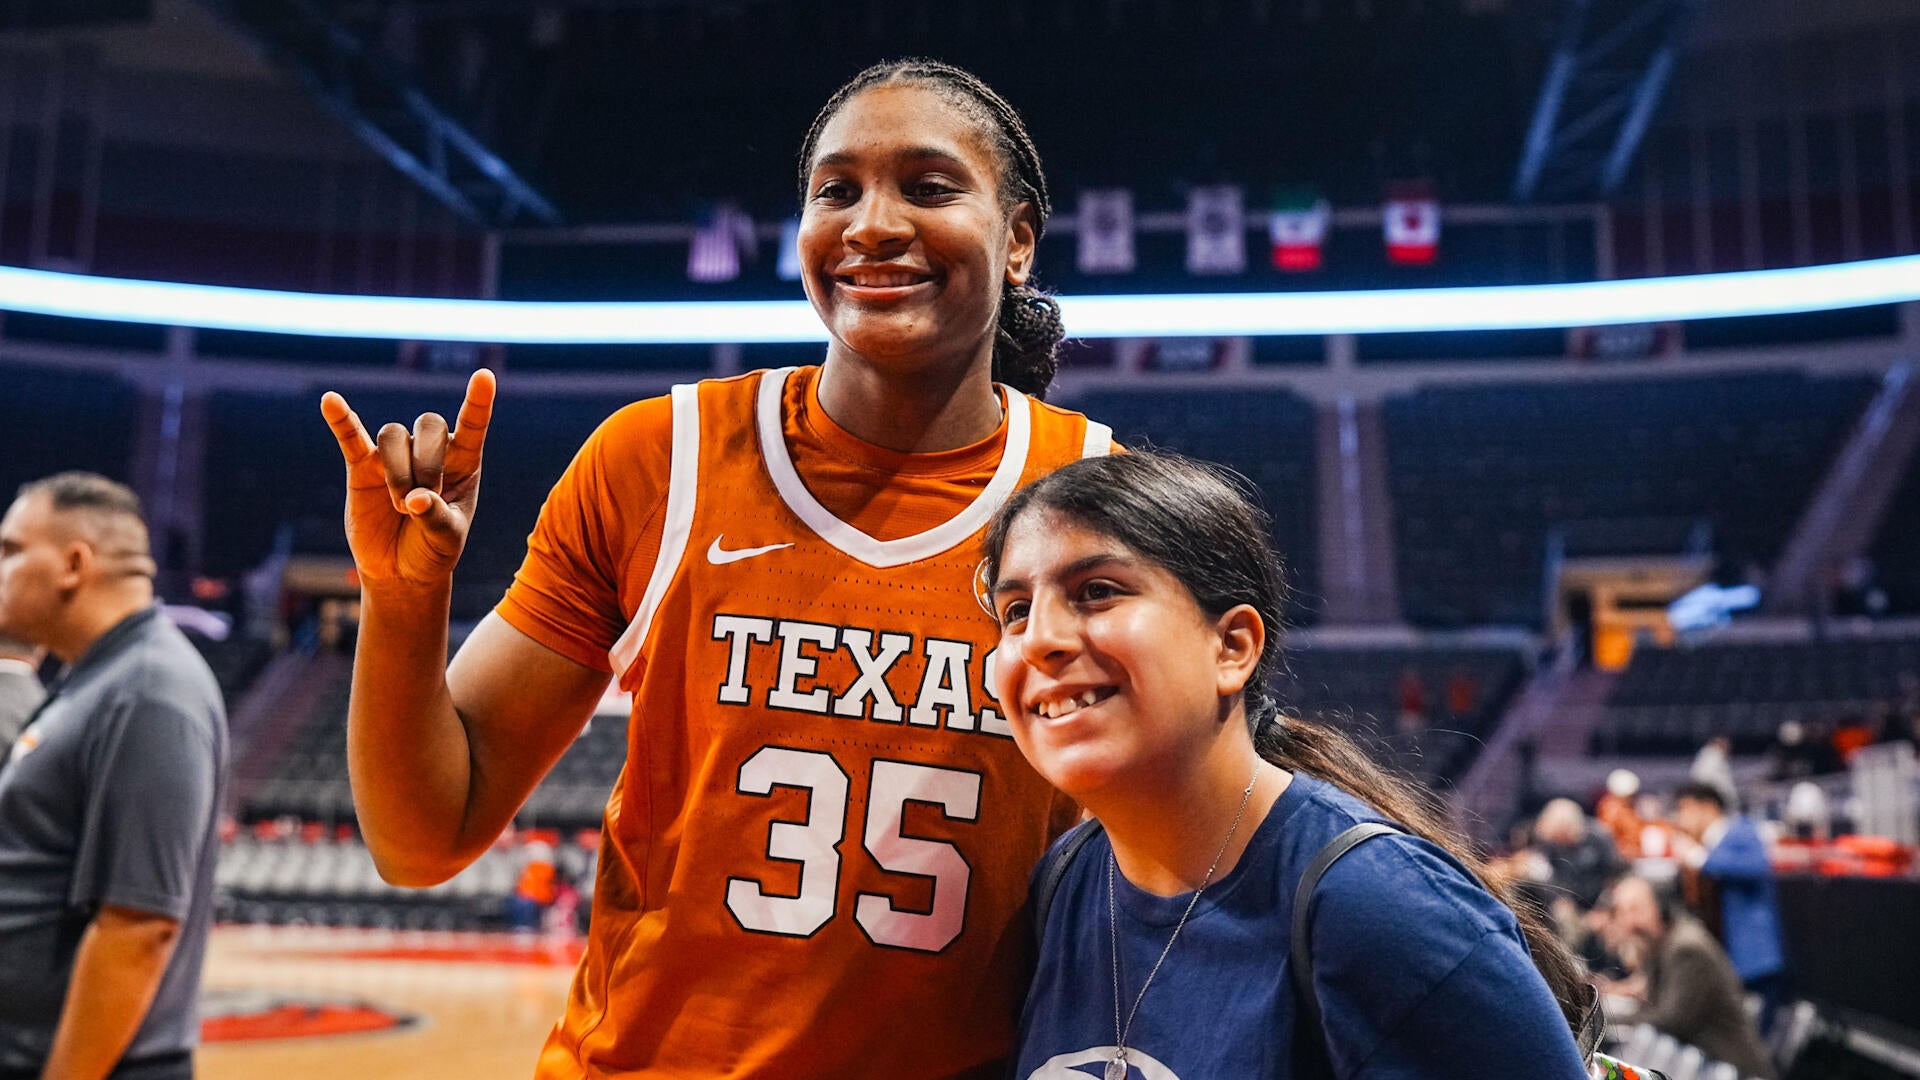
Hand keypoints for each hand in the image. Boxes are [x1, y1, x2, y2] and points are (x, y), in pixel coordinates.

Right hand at [321, 369, 495, 585]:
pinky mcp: (362, 467)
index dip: (478, 401)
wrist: (400, 571)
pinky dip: (341, 419)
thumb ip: (436, 518)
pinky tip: (330, 400)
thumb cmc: (433, 550)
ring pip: (394, 436)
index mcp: (463, 463)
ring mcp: (395, 457)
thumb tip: (416, 498)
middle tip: (421, 502)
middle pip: (429, 425)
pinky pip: (350, 437)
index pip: (472, 425)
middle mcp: (430, 452)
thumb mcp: (446, 539)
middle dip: (427, 463)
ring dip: (398, 472)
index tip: (484, 376)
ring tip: (402, 506)